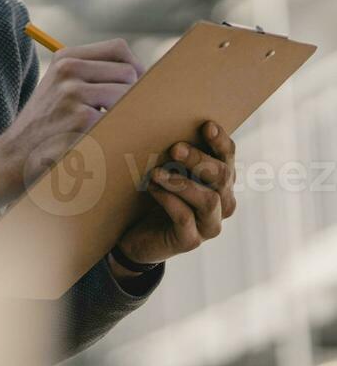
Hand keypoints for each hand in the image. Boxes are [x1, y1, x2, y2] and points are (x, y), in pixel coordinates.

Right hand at [0, 38, 144, 204]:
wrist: (16, 153)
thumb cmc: (47, 122)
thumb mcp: (60, 85)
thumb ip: (93, 73)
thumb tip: (142, 73)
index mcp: (65, 58)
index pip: (119, 49)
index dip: (134, 67)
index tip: (131, 85)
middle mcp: (68, 70)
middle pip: (129, 72)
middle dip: (130, 94)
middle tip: (116, 112)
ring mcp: (74, 93)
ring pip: (128, 95)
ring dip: (124, 114)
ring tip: (104, 126)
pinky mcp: (81, 119)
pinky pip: (120, 119)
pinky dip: (115, 131)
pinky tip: (95, 138)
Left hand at [112, 120, 235, 272]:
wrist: (137, 236)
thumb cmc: (156, 196)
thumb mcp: (167, 172)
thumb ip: (175, 155)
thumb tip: (165, 125)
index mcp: (220, 182)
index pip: (228, 157)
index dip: (220, 141)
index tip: (207, 125)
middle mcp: (222, 203)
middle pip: (222, 176)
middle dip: (199, 160)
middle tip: (175, 149)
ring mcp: (209, 224)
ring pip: (209, 200)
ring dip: (182, 183)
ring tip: (156, 173)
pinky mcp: (190, 241)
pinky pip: (185, 218)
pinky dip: (168, 201)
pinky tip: (153, 190)